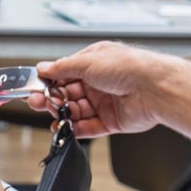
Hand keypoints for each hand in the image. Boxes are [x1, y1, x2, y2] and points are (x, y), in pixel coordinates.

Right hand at [27, 42, 165, 137]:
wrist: (154, 88)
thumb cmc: (129, 67)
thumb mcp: (88, 62)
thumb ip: (62, 68)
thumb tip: (44, 68)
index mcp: (94, 63)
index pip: (65, 73)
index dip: (49, 81)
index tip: (35, 87)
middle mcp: (99, 82)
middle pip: (68, 93)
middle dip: (52, 99)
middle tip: (37, 102)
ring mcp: (105, 102)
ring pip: (76, 111)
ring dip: (62, 114)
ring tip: (52, 116)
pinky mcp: (111, 121)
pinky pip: (89, 127)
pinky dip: (75, 129)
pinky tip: (64, 128)